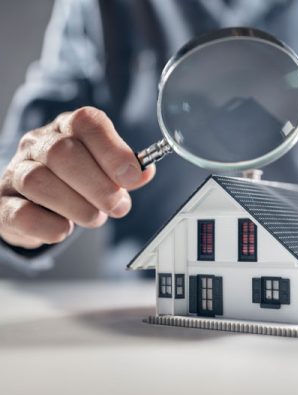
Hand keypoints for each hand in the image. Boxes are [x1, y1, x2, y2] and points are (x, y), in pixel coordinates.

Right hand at [0, 107, 154, 248]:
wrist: (36, 202)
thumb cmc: (77, 182)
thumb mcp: (106, 170)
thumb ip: (126, 171)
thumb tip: (144, 172)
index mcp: (68, 128)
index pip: (87, 123)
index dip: (113, 151)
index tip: (132, 178)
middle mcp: (38, 143)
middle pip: (63, 153)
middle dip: (99, 186)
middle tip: (118, 207)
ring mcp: (15, 171)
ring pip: (39, 181)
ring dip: (77, 206)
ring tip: (94, 217)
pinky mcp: (1, 204)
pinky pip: (20, 213)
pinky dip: (49, 226)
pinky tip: (65, 229)